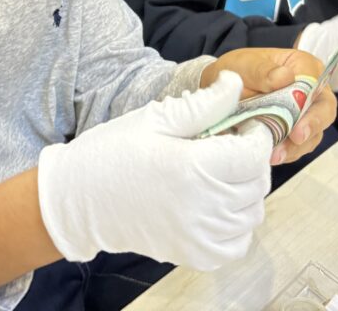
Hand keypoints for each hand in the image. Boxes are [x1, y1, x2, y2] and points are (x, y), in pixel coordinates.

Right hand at [38, 71, 271, 270]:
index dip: (257, 136)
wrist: (79, 200)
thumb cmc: (114, 152)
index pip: (254, 154)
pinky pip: (238, 243)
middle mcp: (202, 207)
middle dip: (252, 160)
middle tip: (230, 147)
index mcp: (192, 167)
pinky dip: (237, 224)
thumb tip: (236, 82)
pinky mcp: (194, 255)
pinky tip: (217, 204)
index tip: (245, 127)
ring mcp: (199, 237)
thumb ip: (204, 103)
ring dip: (246, 191)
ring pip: (252, 213)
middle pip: (258, 184)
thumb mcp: (156, 119)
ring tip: (221, 174)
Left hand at [202, 48, 336, 165]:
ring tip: (275, 155)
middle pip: (323, 112)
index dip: (313, 106)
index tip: (299, 127)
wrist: (224, 89)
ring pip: (312, 134)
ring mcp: (304, 114)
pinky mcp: (294, 133)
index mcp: (304, 67)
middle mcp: (311, 91)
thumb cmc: (240, 70)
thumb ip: (263, 70)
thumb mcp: (245, 64)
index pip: (318, 85)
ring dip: (295, 147)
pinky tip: (271, 156)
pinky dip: (285, 153)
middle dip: (310, 129)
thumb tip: (284, 77)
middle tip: (295, 140)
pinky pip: (297, 147)